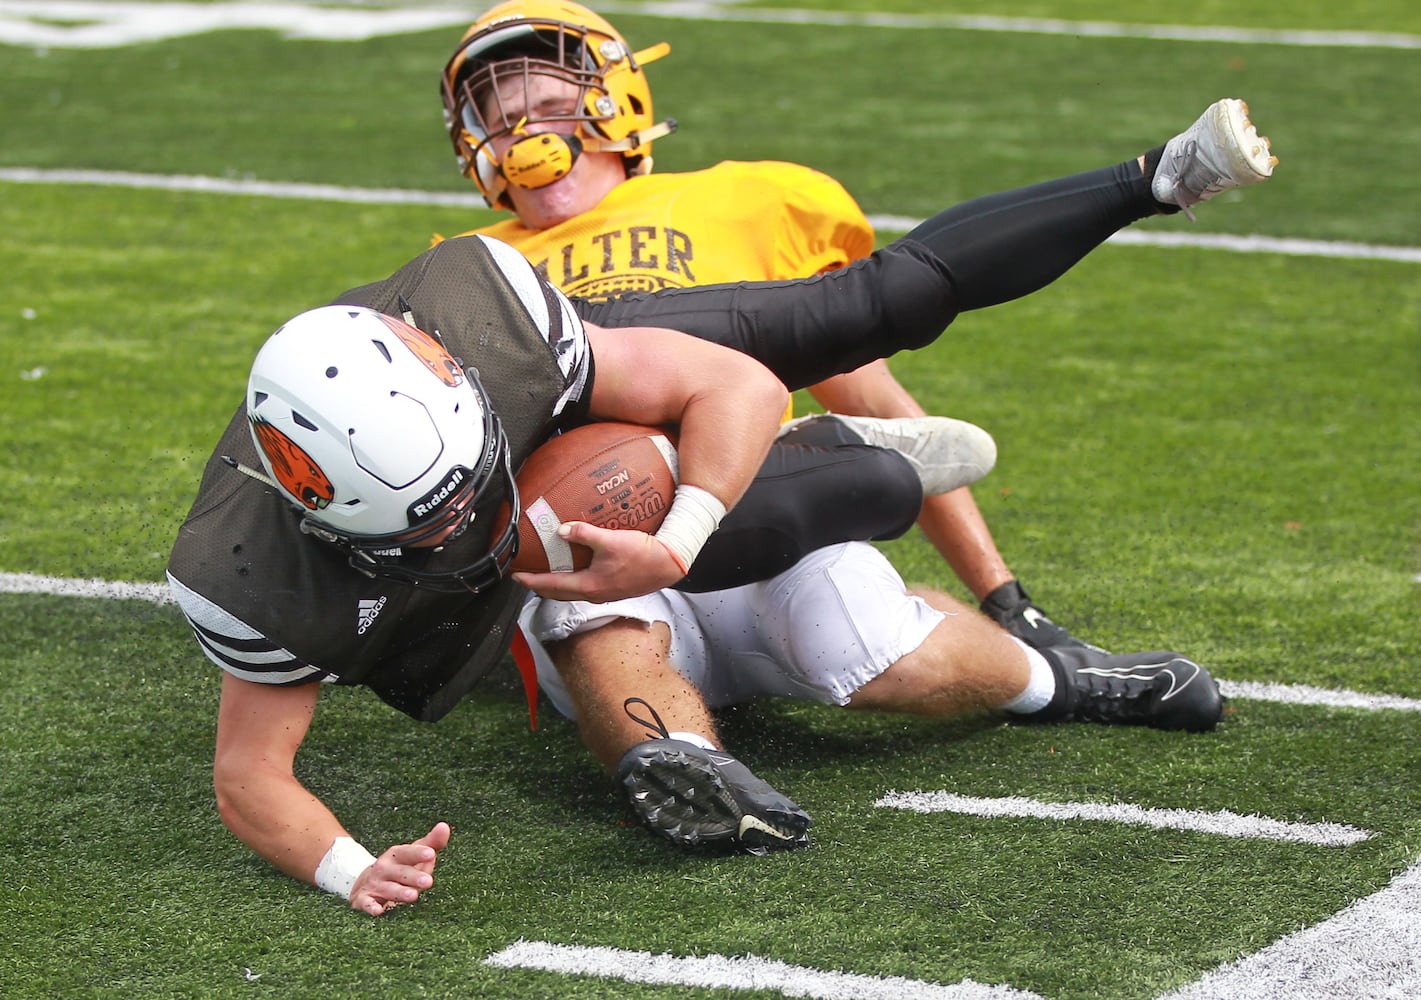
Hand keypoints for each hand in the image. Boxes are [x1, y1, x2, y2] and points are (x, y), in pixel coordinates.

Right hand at [348, 822, 450, 916]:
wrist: (366, 882)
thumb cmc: (399, 868)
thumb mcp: (413, 854)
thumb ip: (431, 842)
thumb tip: (444, 826)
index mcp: (396, 855)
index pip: (407, 852)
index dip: (418, 853)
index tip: (431, 853)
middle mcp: (384, 868)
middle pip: (400, 872)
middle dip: (413, 877)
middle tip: (428, 881)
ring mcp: (374, 884)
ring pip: (388, 889)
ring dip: (399, 892)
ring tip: (413, 896)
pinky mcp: (364, 899)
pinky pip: (366, 903)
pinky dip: (370, 907)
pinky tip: (377, 910)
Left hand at [513, 521, 684, 601]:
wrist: (668, 564)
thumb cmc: (642, 555)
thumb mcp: (610, 540)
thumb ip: (584, 533)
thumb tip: (562, 530)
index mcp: (589, 585)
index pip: (552, 586)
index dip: (532, 581)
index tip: (516, 577)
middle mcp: (595, 593)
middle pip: (559, 593)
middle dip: (541, 586)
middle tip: (527, 577)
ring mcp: (605, 593)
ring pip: (573, 592)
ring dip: (557, 585)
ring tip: (548, 573)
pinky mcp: (614, 588)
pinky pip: (586, 587)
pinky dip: (574, 581)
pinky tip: (577, 568)